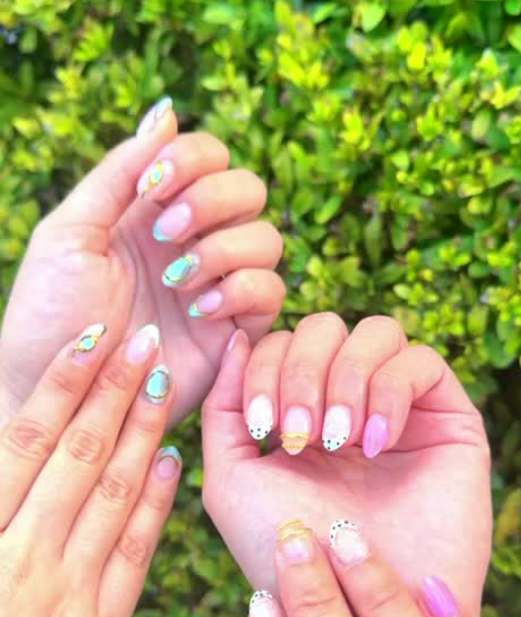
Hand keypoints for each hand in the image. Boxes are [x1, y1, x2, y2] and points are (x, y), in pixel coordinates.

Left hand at [0, 98, 283, 427]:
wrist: (63, 393)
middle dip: (213, 203)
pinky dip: (244, 291)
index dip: (194, 161)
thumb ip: (118, 172)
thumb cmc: (50, 314)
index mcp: (153, 211)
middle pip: (250, 190)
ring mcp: (217, 286)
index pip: (209, 157)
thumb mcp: (70, 232)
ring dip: (226, 251)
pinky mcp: (234, 332)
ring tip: (178, 282)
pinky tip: (200, 309)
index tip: (152, 189)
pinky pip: (273, 294)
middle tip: (165, 236)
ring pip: (268, 240)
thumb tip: (166, 112)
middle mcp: (193, 242)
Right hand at [0, 322, 179, 616]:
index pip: (26, 443)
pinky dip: (156, 506)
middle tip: (147, 342)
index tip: (93, 338)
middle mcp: (22, 558)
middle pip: (78, 457)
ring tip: (166, 384)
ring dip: (143, 433)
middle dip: (114, 392)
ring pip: (114, 495)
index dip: (63, 385)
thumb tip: (10, 449)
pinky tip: (174, 465)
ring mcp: (67, 597)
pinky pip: (134, 557)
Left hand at [202, 314, 490, 616]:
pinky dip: (389, 393)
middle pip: (324, 326)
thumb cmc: (286, 553)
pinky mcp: (448, 419)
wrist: (355, 609)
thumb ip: (222, 407)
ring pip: (375, 332)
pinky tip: (374, 446)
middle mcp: (347, 402)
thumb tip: (237, 340)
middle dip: (302, 373)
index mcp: (297, 411)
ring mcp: (398, 407)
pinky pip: (421, 362)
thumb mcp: (231, 478)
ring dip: (344, 380)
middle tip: (300, 434)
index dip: (266, 369)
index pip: (281, 343)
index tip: (263, 428)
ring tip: (339, 440)